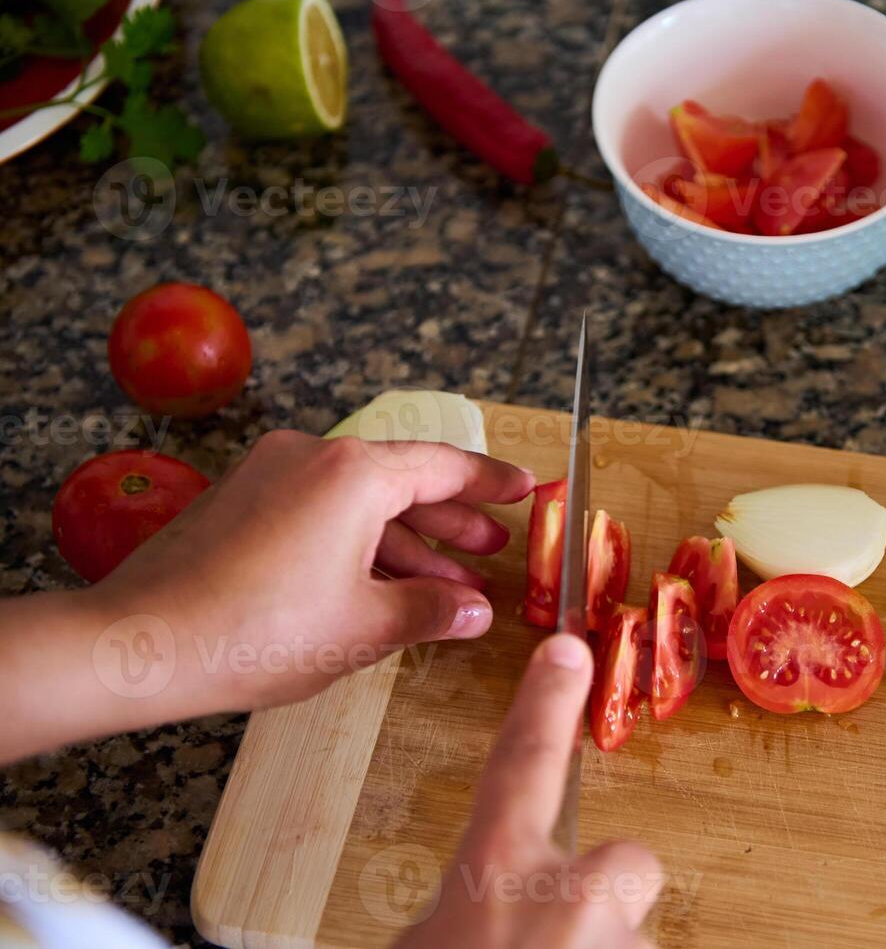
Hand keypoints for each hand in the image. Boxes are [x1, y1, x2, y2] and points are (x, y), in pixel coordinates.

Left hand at [0, 429, 533, 760]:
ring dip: (406, 543)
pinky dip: (358, 545)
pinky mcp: (239, 505)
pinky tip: (382, 588)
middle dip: (451, 522)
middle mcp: (311, 457)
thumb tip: (474, 612)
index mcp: (353, 472)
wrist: (142, 643)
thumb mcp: (365, 626)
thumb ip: (431, 610)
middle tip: (493, 548)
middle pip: (402, 481)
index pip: (443, 466)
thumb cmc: (257, 630)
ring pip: (359, 503)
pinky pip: (319, 514)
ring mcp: (269, 477)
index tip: (526, 488)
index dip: (490, 481)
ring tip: (448, 585)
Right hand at [398, 634, 661, 948]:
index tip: (569, 652)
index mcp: (496, 874)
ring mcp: (626, 942)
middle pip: (623, 863)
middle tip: (554, 944)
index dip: (547, 701)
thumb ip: (462, 903)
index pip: (526, 759)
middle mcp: (574, 897)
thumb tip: (478, 905)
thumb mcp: (424, 946)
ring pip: (630, 934)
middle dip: (601, 899)